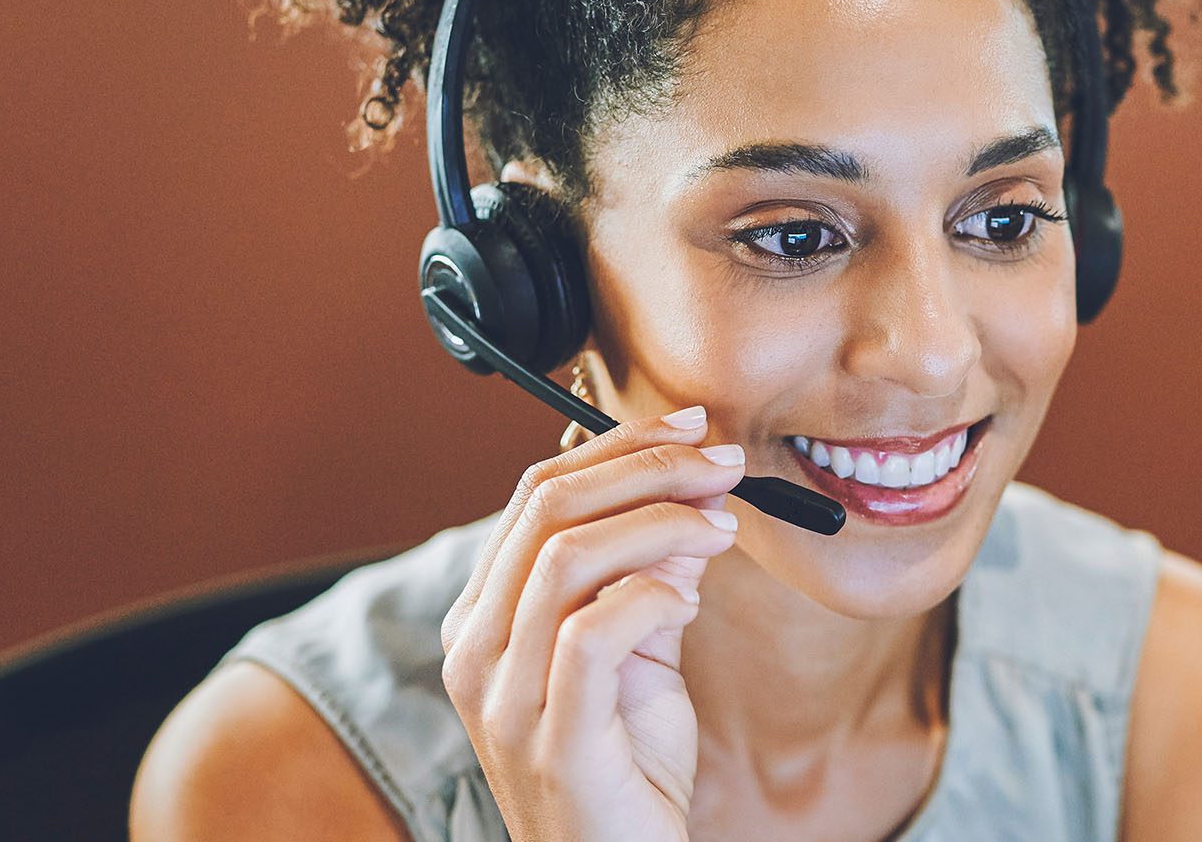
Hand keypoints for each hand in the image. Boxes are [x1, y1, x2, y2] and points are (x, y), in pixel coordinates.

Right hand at [439, 406, 743, 841]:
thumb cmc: (626, 772)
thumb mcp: (642, 660)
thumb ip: (651, 582)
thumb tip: (690, 507)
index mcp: (486, 619)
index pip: (537, 496)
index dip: (618, 448)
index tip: (693, 429)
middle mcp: (477, 649)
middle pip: (547, 508)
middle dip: (647, 469)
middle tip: (724, 466)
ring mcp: (505, 697)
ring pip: (566, 558)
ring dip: (660, 523)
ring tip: (722, 528)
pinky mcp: (553, 738)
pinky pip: (591, 634)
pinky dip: (649, 596)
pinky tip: (690, 598)